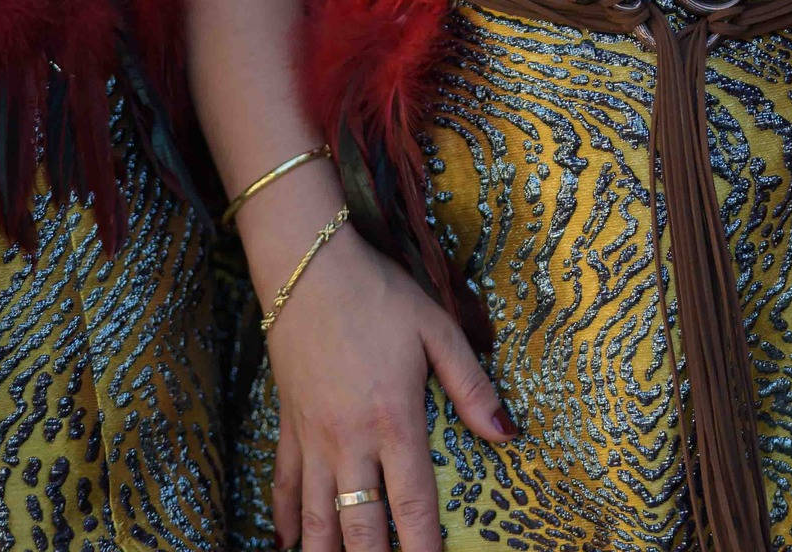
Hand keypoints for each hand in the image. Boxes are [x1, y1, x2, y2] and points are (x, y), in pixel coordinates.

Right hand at [265, 222, 510, 551]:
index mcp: (394, 420)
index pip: (413, 506)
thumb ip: (472, 386)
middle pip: (361, 528)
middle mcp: (351, 442)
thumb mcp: (436, 330)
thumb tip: (507, 434)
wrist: (308, 269)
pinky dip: (286, 521)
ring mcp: (314, 439)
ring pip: (318, 519)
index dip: (423, 549)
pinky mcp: (288, 427)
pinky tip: (289, 544)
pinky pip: (284, 487)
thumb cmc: (379, 295)